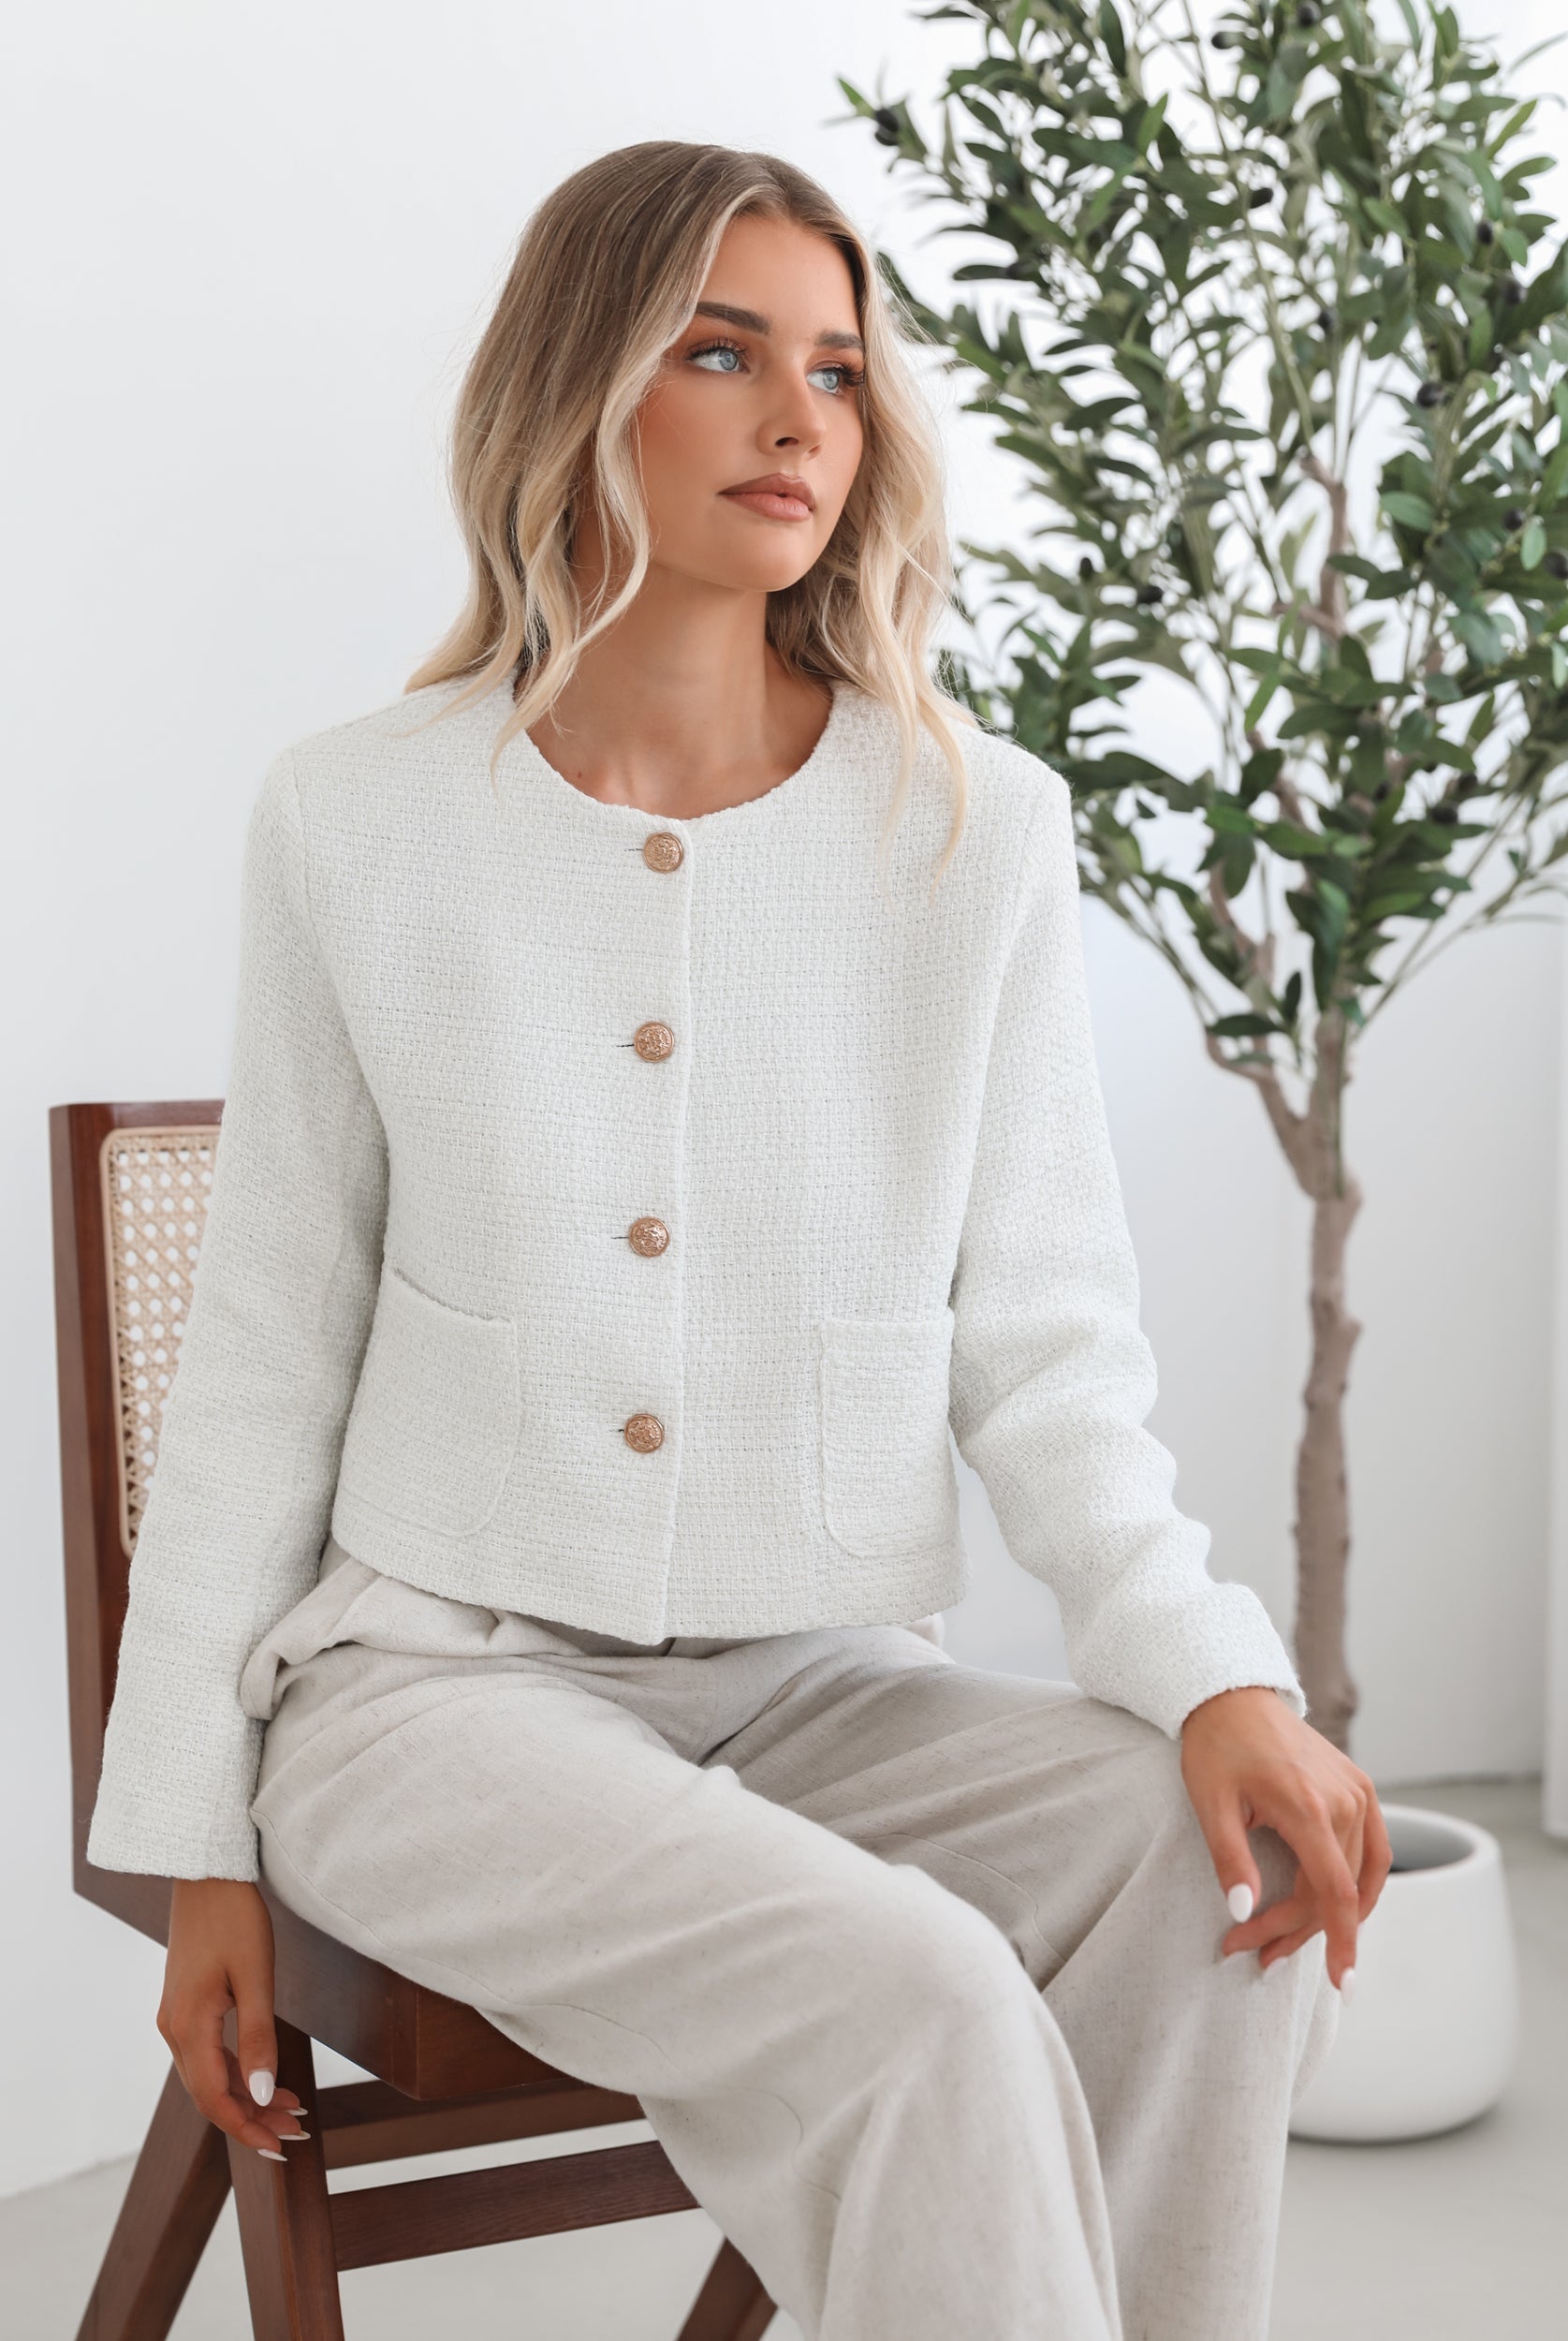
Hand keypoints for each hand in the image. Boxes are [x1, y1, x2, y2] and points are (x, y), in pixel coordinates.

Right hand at [158, 1878, 309, 2159]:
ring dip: (247, 2096)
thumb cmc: (235, 1919)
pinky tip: (264, 2075)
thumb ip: (257, 2038)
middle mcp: (174, 2029)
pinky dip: (236, 2071)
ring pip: (209, 2075)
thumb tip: (260, 2094)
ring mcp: (176, 2017)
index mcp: (188, 2027)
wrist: (207, 1873)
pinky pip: (207, 2054)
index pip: (214, 2099)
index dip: (247, 2128)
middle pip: (210, 2093)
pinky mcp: (185, 2005)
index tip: (280, 2146)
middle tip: (296, 2131)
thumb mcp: (256, 1977)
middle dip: (253, 2117)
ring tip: (291, 2107)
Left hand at [1178, 1684, 1391, 1992]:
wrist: (1234, 1696)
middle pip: (1337, 1892)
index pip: (1335, 1892)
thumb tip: (1242, 1910)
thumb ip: (1229, 1858)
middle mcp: (1345, 1801)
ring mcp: (1358, 1793)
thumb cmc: (1216, 1747)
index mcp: (1309, 1806)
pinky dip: (1357, 1888)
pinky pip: (1372, 1852)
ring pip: (1358, 1878)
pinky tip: (1329, 1909)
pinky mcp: (1360, 1789)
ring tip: (1281, 1941)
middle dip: (1296, 1930)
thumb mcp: (1210, 1803)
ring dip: (1326, 1916)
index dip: (1340, 1943)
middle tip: (1250, 1950)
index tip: (1342, 1986)